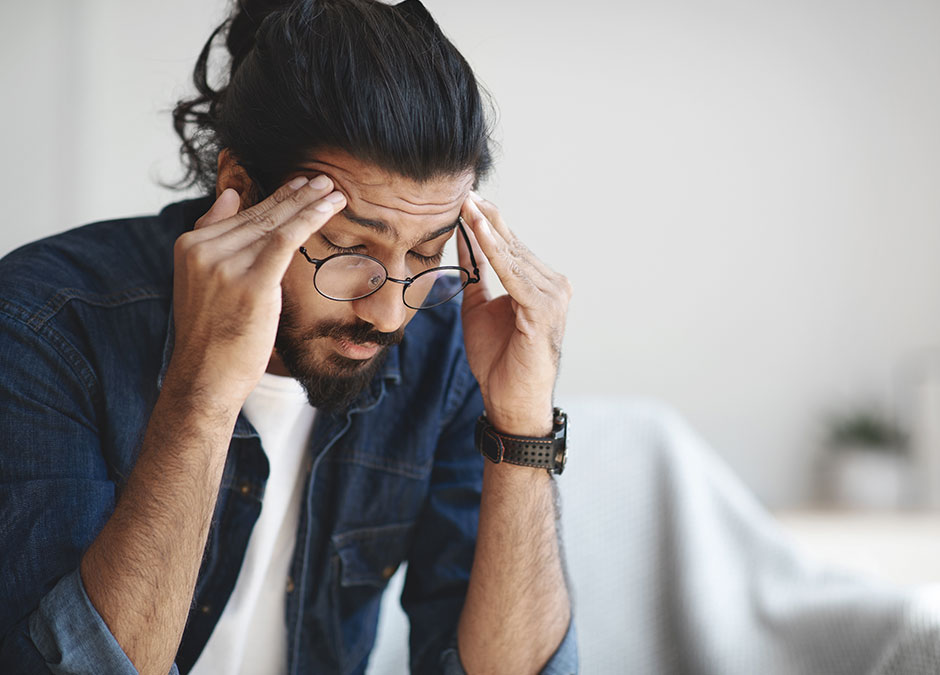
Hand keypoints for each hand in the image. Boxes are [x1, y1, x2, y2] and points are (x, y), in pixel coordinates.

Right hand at [166, 175, 345, 409]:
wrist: (205, 378)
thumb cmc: (212, 336)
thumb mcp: (202, 281)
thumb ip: (213, 237)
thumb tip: (231, 195)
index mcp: (190, 246)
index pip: (242, 215)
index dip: (275, 197)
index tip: (301, 184)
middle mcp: (204, 250)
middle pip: (261, 215)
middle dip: (296, 195)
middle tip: (323, 179)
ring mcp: (225, 265)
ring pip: (275, 223)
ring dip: (309, 204)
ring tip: (333, 190)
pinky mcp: (251, 283)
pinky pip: (285, 240)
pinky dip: (310, 219)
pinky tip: (329, 208)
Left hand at [457, 193, 571, 435]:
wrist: (510, 401)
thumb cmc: (498, 361)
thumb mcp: (478, 308)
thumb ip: (475, 274)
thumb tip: (463, 240)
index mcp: (540, 284)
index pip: (510, 245)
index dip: (487, 222)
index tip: (464, 198)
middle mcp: (552, 285)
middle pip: (513, 244)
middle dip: (487, 217)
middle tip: (464, 189)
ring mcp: (552, 296)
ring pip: (513, 254)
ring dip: (488, 228)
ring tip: (467, 203)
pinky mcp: (543, 309)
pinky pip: (513, 274)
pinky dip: (494, 251)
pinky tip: (477, 230)